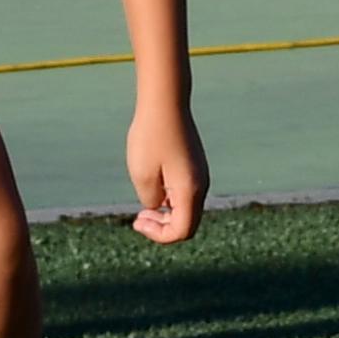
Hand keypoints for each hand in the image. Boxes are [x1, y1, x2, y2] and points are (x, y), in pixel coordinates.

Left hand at [125, 99, 207, 244]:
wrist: (165, 102)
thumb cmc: (151, 136)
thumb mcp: (142, 174)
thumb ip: (150, 199)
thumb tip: (158, 206)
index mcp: (190, 190)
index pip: (182, 230)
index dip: (159, 235)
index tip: (137, 221)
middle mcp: (201, 185)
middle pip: (187, 222)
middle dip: (162, 227)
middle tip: (138, 218)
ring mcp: (200, 174)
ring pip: (186, 207)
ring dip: (165, 213)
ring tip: (143, 205)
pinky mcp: (194, 164)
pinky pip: (185, 193)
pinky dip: (169, 199)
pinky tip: (151, 186)